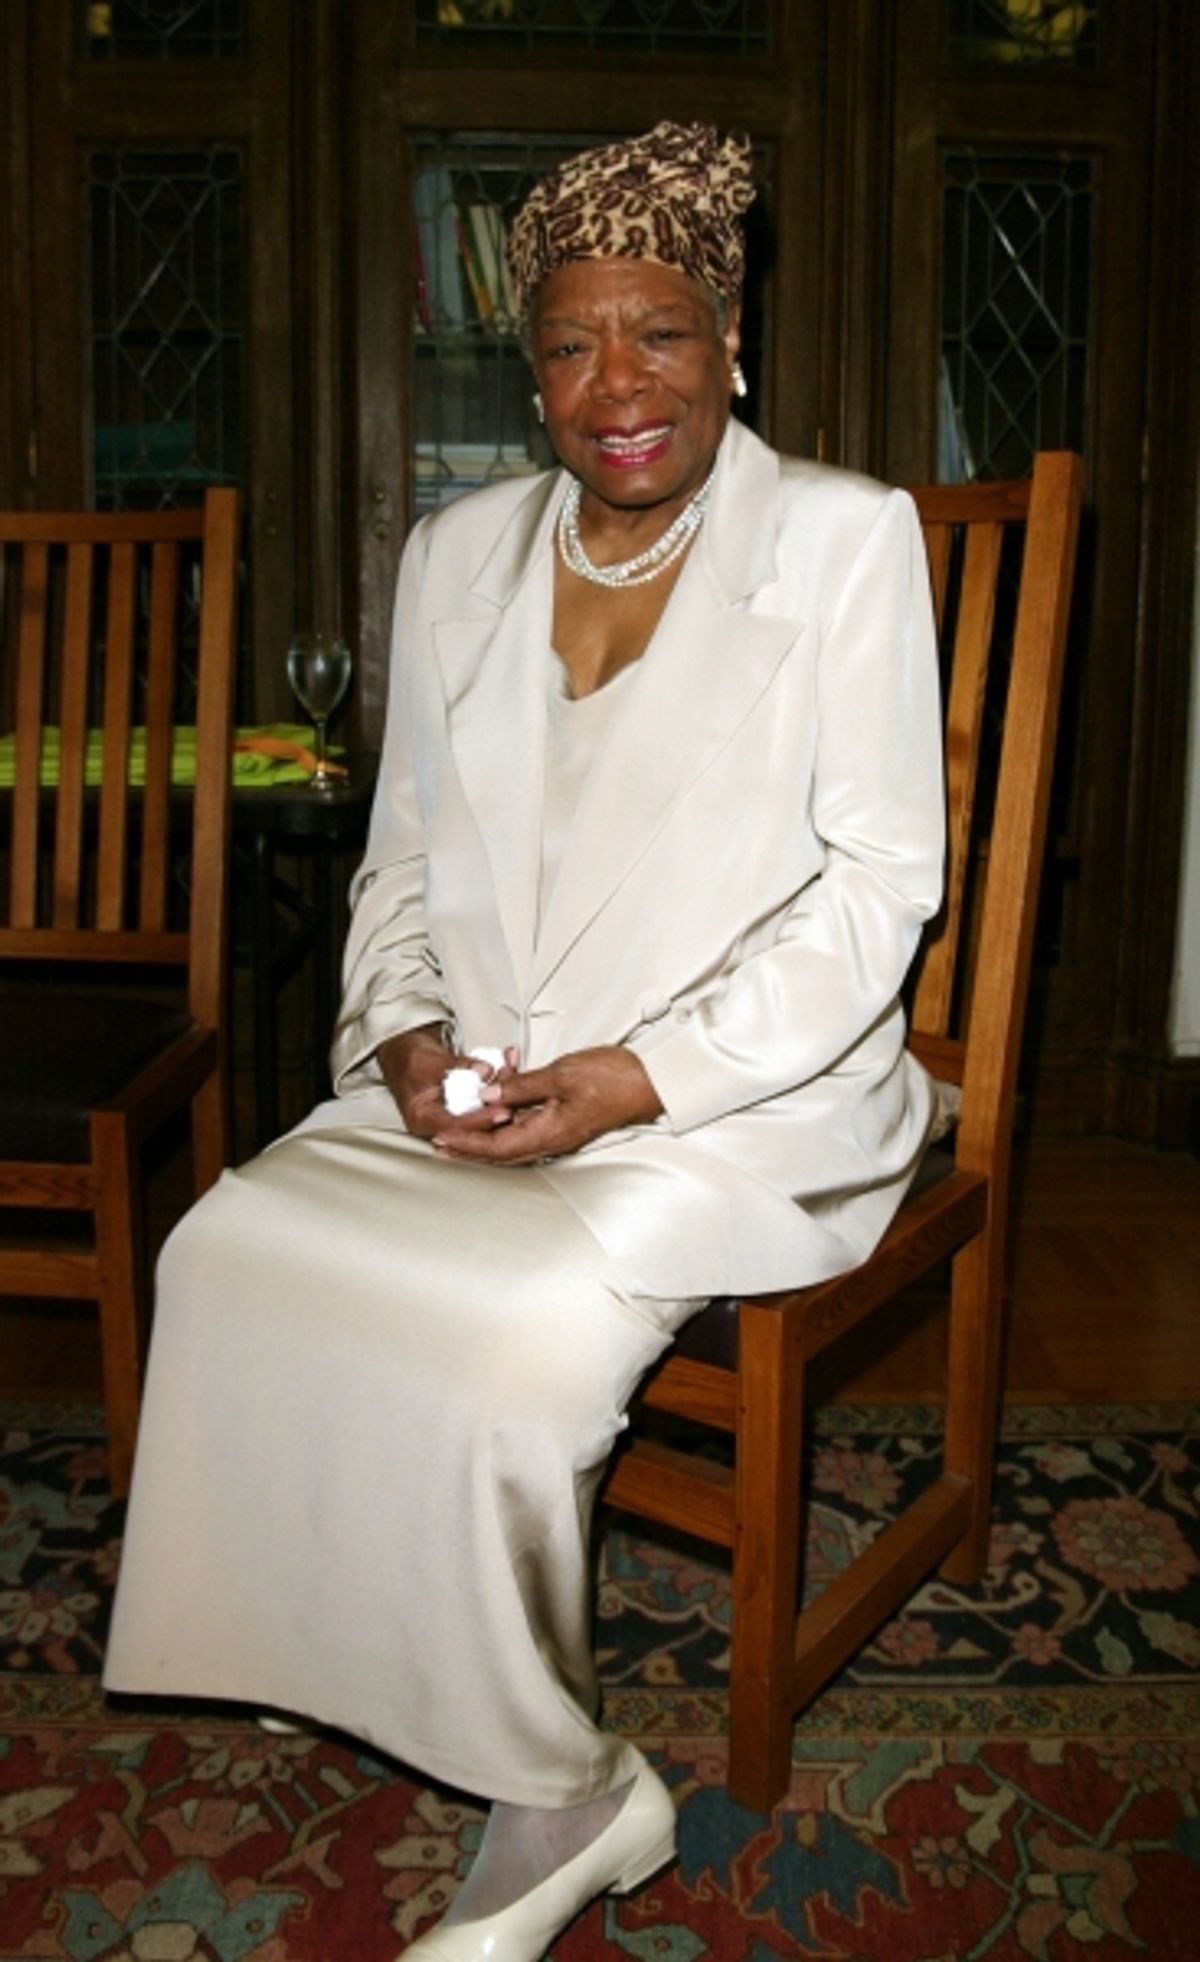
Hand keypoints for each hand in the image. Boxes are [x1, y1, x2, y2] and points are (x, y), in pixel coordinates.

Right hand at [377, 1025, 511, 1140]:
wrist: (403, 1049)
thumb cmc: (408, 1057)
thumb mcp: (431, 1061)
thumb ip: (458, 1067)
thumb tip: (483, 1071)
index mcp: (422, 1119)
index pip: (456, 1128)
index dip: (481, 1120)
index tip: (502, 1111)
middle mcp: (438, 1122)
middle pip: (474, 1122)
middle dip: (497, 1105)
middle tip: (516, 1095)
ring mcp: (453, 1113)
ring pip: (483, 1108)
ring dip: (500, 1088)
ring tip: (512, 1069)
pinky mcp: (465, 1104)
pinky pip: (484, 1097)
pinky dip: (496, 1080)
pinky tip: (507, 1064)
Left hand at [431, 1045, 662, 1165]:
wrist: (650, 1082)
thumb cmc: (613, 1078)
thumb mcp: (561, 1075)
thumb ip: (521, 1086)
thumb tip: (487, 1094)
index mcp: (549, 1134)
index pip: (496, 1147)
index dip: (466, 1145)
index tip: (441, 1140)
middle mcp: (551, 1140)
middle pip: (500, 1151)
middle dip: (469, 1146)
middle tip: (440, 1140)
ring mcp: (559, 1133)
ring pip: (513, 1138)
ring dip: (487, 1131)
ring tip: (463, 1121)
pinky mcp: (565, 1122)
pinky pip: (528, 1126)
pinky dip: (507, 1117)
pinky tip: (498, 1103)